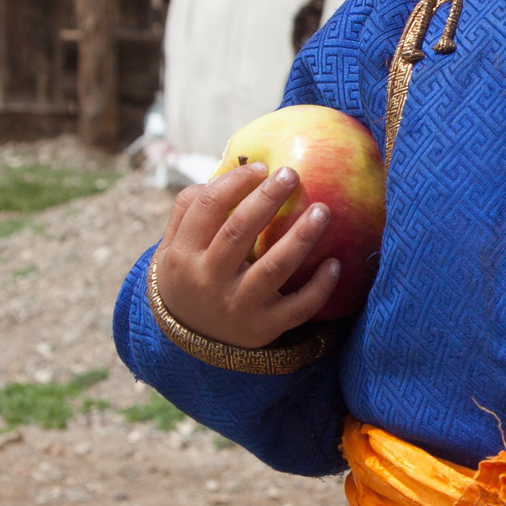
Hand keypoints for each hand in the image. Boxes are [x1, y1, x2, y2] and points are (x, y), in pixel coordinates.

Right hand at [150, 165, 343, 347]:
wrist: (190, 337)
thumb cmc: (188, 277)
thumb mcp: (171, 248)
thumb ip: (189, 210)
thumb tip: (231, 173)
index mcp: (182, 254)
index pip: (207, 207)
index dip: (235, 182)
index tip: (262, 168)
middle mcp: (208, 281)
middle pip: (239, 231)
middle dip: (268, 199)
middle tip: (292, 174)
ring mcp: (237, 307)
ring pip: (273, 268)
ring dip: (301, 237)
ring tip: (323, 211)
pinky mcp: (263, 328)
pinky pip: (297, 308)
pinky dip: (319, 287)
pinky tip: (334, 263)